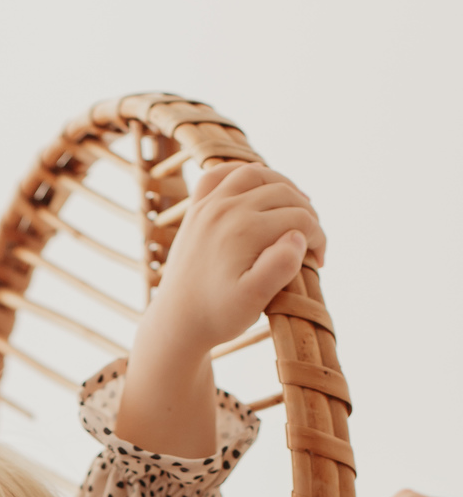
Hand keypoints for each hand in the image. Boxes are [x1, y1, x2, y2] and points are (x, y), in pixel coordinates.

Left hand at [151, 162, 326, 355]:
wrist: (176, 323)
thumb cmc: (218, 316)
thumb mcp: (252, 301)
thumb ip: (278, 268)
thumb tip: (297, 236)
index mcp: (245, 230)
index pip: (299, 219)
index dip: (318, 238)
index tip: (319, 261)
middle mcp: (225, 209)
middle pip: (283, 193)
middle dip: (307, 214)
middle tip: (312, 239)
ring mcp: (208, 205)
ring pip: (256, 175)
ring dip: (282, 185)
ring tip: (296, 208)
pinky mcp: (195, 209)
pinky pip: (218, 174)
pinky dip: (241, 173)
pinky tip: (257, 186)